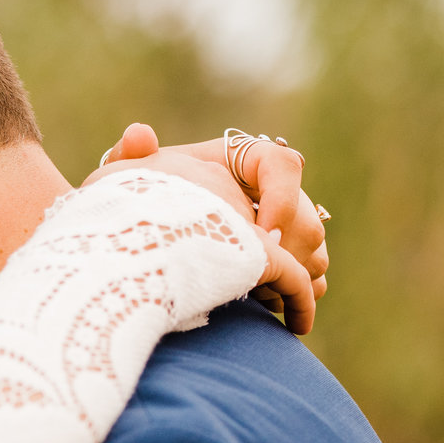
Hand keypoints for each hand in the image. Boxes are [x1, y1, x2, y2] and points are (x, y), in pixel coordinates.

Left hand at [86, 126, 327, 334]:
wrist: (147, 235)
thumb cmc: (141, 201)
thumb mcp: (131, 178)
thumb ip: (129, 154)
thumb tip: (139, 135)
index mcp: (241, 161)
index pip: (283, 165)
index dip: (282, 198)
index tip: (261, 233)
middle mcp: (271, 191)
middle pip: (306, 216)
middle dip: (287, 251)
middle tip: (254, 279)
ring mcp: (285, 225)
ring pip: (314, 248)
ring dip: (292, 276)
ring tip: (253, 297)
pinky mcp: (287, 258)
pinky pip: (313, 275)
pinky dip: (297, 293)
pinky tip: (264, 307)